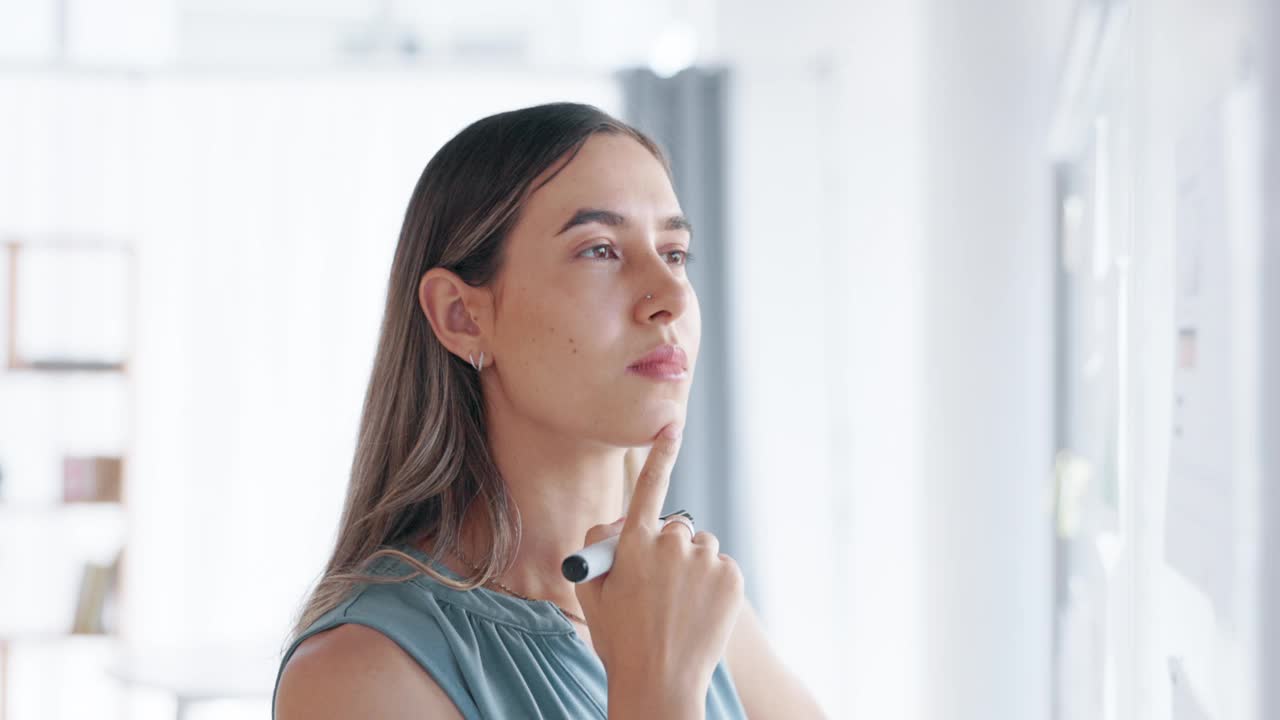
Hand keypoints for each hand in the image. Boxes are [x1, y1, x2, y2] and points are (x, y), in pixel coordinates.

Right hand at [575, 423, 744, 713]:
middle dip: (669, 548)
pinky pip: (722, 567)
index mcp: (633, 544)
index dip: (660, 455)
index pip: (648, 487)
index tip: (671, 426)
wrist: (660, 683)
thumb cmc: (620, 638)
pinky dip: (714, 583)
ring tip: (680, 605)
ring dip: (693, 565)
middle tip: (660, 586)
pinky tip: (700, 611)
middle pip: (676, 528)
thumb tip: (619, 521)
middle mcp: (670, 544)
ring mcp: (704, 561)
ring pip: (702, 547)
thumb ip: (597, 547)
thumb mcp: (589, 591)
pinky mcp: (731, 578)